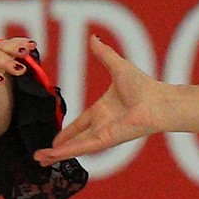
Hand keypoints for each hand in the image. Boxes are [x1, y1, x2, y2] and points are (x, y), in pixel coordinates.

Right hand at [38, 42, 172, 160]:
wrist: (158, 101)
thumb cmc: (144, 87)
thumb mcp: (118, 66)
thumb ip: (104, 54)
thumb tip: (94, 38)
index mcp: (102, 111)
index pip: (80, 124)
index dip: (66, 132)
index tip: (54, 140)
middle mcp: (101, 125)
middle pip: (74, 140)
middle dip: (57, 149)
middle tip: (41, 156)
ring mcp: (102, 135)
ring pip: (75, 147)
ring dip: (57, 154)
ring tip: (40, 160)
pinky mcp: (105, 140)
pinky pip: (82, 147)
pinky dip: (67, 151)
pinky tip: (53, 155)